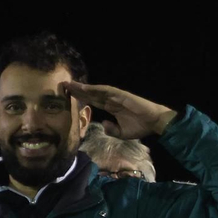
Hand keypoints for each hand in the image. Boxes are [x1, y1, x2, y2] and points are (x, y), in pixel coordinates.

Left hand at [61, 81, 178, 138]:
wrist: (154, 122)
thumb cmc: (141, 127)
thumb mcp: (123, 133)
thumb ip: (112, 130)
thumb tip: (103, 123)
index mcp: (112, 108)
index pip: (93, 101)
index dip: (81, 98)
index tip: (69, 96)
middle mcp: (112, 100)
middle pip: (91, 94)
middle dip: (77, 90)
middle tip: (63, 85)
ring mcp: (116, 97)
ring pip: (95, 91)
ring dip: (82, 87)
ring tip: (69, 84)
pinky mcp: (121, 95)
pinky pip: (105, 91)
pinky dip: (95, 89)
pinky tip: (84, 87)